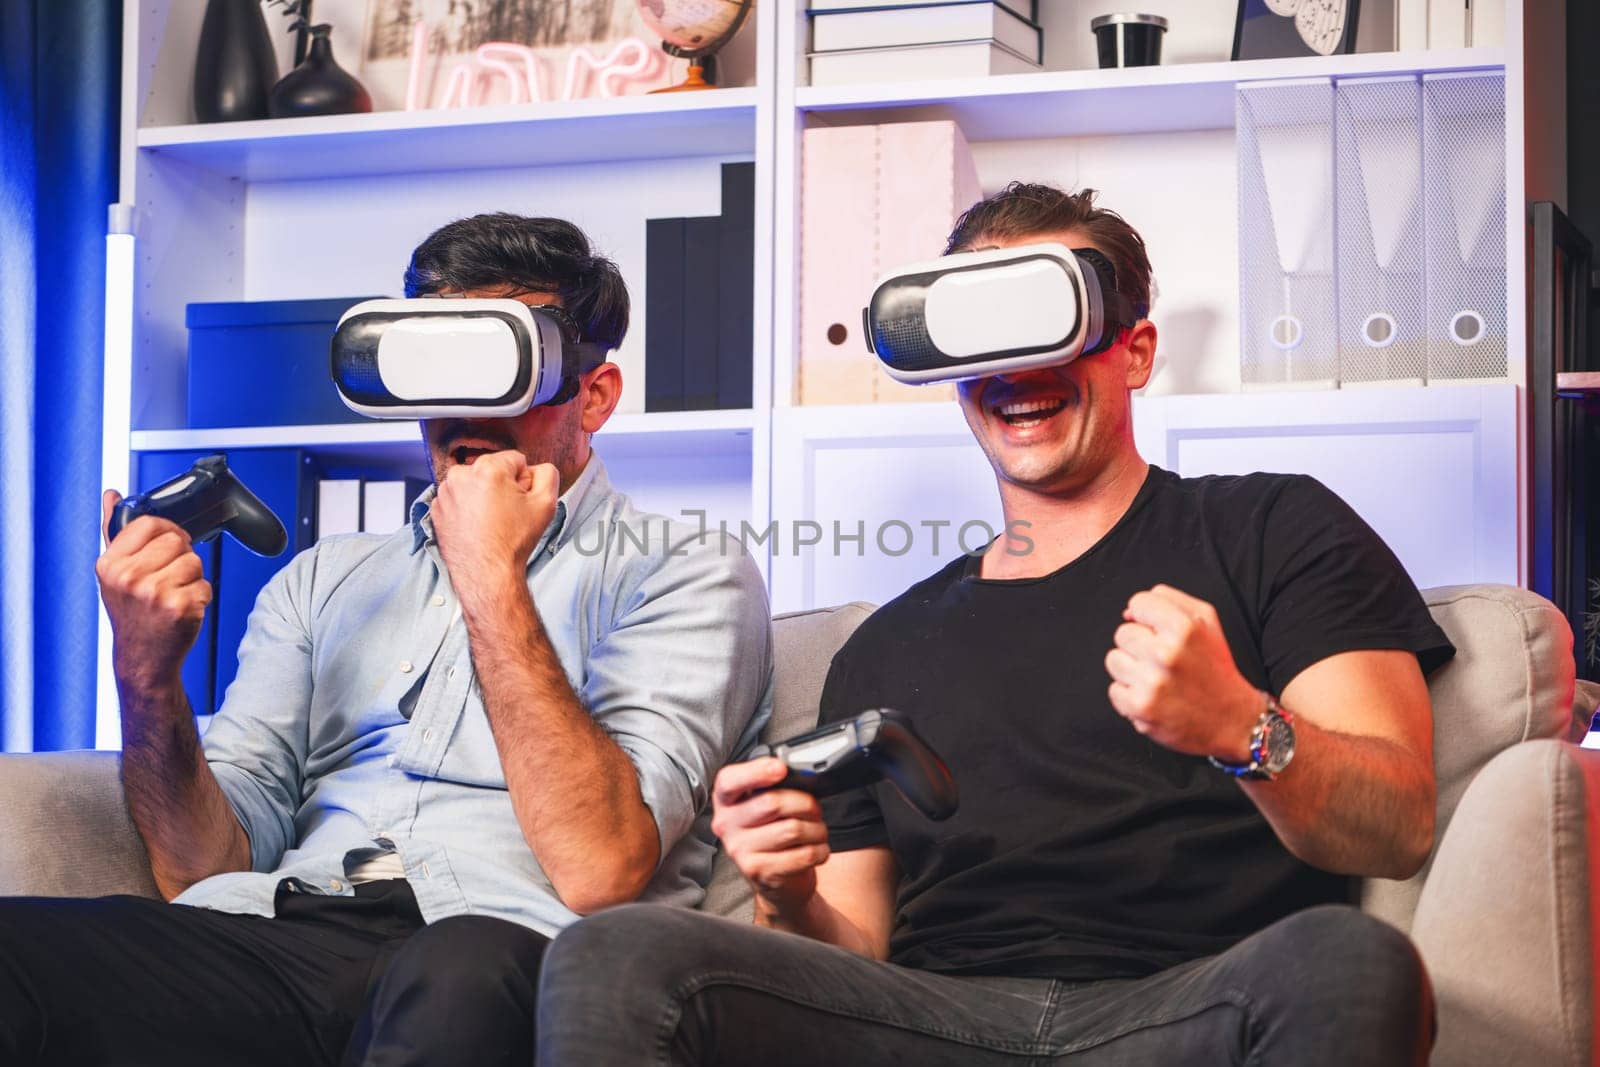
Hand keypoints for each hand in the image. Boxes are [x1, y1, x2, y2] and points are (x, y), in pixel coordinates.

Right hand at [95, 489, 211, 696]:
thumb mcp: (114, 573)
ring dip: (192, 577)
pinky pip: (205, 585)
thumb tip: (111, 495)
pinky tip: (183, 609)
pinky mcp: (181, 607)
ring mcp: (155, 593)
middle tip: (168, 578)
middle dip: (180, 556)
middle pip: (177, 540)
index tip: (167, 544)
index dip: (166, 531)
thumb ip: (113, 531)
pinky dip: (200, 596)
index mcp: (110, 564)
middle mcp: (129, 577)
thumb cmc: (132, 611)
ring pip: (195, 561)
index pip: (149, 524)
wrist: (142, 657)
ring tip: (173, 595)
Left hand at [431, 452, 557, 603]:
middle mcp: (461, 474)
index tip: (520, 501)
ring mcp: (445, 492)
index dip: (523, 481)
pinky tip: (476, 525)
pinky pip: (458, 498)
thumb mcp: (546, 504)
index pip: (515, 460)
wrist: (486, 574)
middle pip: (492, 469)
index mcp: (488, 468)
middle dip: (501, 486)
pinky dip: (467, 507)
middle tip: (507, 513)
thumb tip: (537, 468)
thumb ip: (548, 474)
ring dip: (482, 495)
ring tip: (491, 521)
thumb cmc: (512, 542)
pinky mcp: (436, 508)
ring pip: (473, 483)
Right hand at [711, 758, 830, 917]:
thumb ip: (773, 787)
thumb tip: (800, 775)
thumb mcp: (765, 806)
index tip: (781, 768)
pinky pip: (802, 855)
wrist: (774, 878)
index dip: (756, 771)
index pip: (730, 781)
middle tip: (814, 810)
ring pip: (792, 829)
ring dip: (816, 829)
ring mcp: (740, 850)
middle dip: (805, 804)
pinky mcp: (759, 872)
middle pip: (772, 803)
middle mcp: (726, 824)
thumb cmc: (772, 832)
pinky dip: (819, 850)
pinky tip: (817, 850)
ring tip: (817, 832)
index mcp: (726, 800)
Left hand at [1104, 584, 1263, 761]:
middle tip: (1163, 660)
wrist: (1232, 720)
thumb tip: (1129, 612)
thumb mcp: (1207, 621)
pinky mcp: (1140, 707)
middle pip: (1123, 633)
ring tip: (1157, 679)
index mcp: (1185, 627)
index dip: (1146, 616)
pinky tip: (1153, 697)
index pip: (1138, 603)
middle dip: (1140, 645)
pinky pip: (1114, 690)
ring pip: (1114, 660)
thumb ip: (1169, 600)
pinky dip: (1130, 696)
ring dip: (1131, 670)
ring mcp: (1151, 682)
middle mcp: (1167, 653)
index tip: (1158, 630)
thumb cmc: (1216, 669)